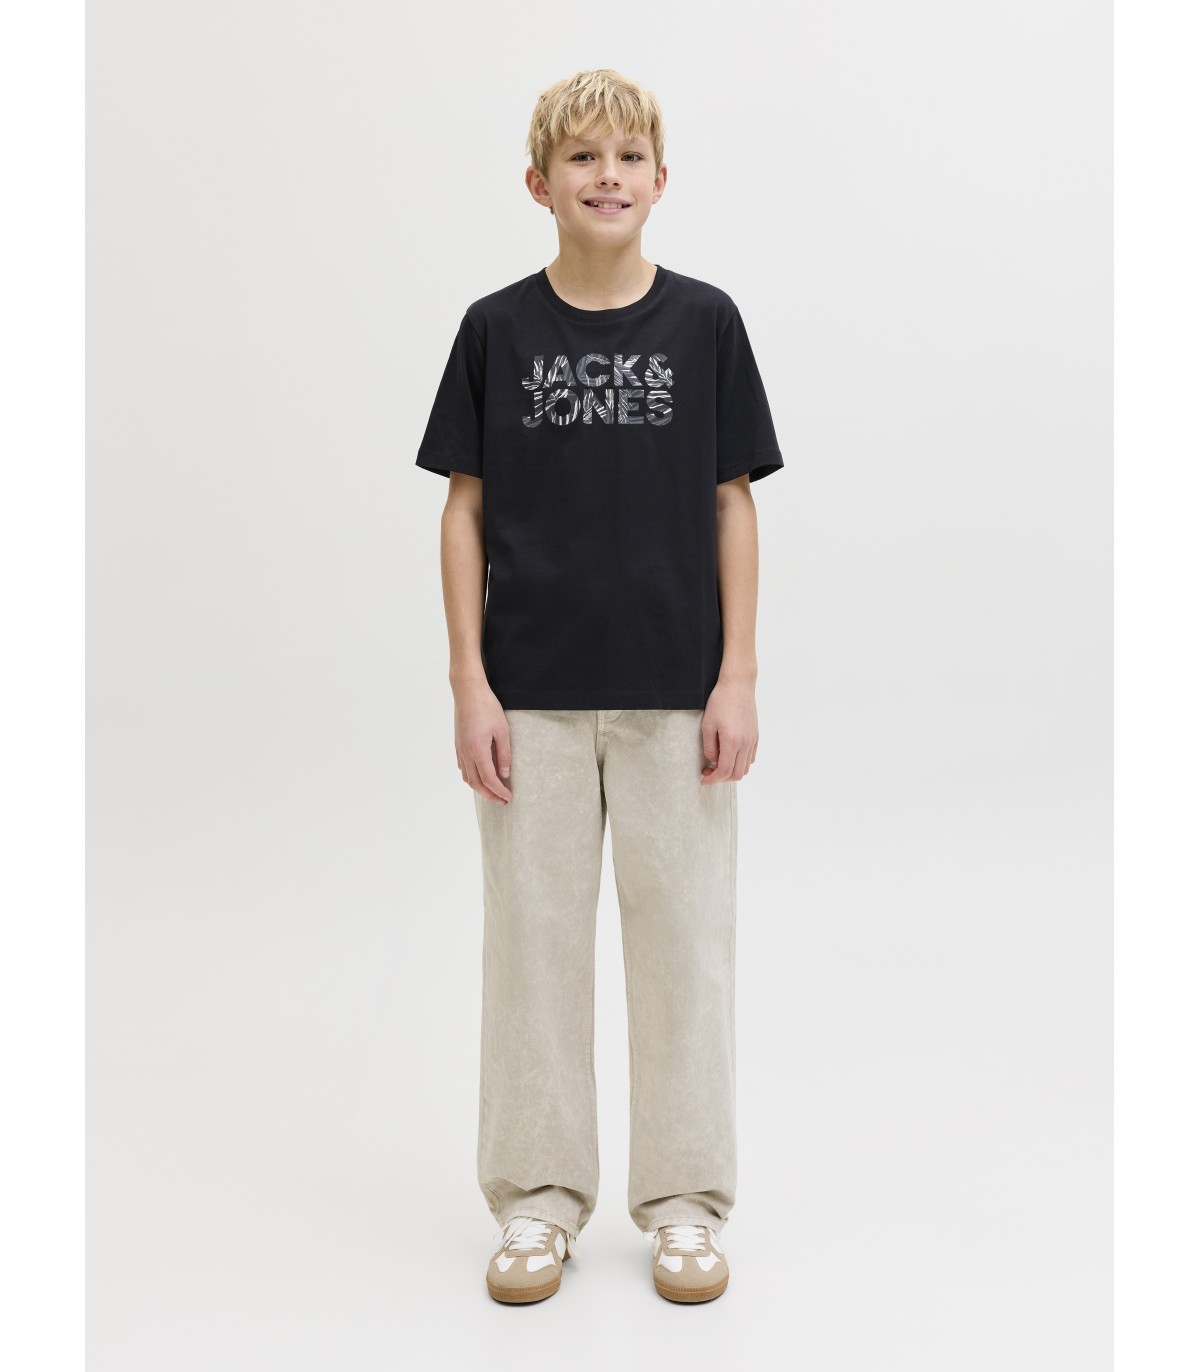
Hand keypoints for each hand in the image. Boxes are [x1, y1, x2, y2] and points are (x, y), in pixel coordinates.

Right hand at [454, 681, 512, 803]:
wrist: (468, 691)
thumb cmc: (487, 707)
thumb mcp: (502, 731)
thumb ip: (504, 754)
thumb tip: (504, 774)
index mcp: (478, 751)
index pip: (489, 779)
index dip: (499, 791)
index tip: (509, 797)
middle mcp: (466, 753)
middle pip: (476, 783)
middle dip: (490, 795)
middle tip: (502, 801)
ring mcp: (460, 749)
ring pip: (467, 777)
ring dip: (479, 788)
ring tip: (492, 792)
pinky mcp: (458, 743)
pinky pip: (462, 767)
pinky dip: (471, 777)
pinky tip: (478, 776)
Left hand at [700, 678, 758, 783]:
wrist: (738, 685)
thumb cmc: (720, 701)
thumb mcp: (708, 725)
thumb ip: (709, 747)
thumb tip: (713, 761)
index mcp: (732, 741)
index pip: (724, 771)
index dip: (713, 779)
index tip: (703, 780)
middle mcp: (745, 744)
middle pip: (737, 773)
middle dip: (722, 778)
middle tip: (708, 772)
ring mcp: (753, 740)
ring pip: (745, 768)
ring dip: (732, 771)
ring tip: (717, 764)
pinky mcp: (756, 736)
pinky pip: (750, 758)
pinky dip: (740, 763)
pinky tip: (729, 756)